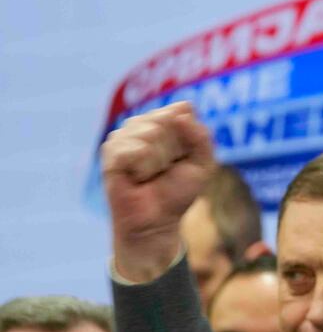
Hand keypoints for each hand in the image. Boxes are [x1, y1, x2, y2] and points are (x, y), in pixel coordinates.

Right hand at [102, 101, 215, 281]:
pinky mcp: (110, 152)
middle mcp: (142, 125)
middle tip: (165, 169)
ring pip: (150, 133)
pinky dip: (143, 167)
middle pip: (166, 120)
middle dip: (174, 151)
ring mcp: (124, 136)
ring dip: (159, 161)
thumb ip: (201, 136)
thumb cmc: (178, 192)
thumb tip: (182, 109)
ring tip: (151, 175)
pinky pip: (134, 149)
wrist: (157, 221)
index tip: (183, 158)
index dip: (188, 139)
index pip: (182, 111)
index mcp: (164, 122)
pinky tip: (138, 178)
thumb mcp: (203, 164)